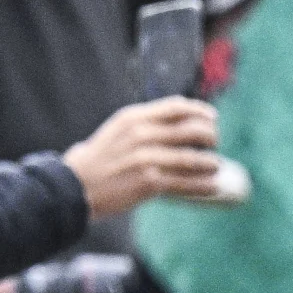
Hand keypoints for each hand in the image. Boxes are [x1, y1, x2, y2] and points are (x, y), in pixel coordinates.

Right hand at [64, 97, 224, 214]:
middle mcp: (141, 134)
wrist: (76, 186)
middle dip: (209, 136)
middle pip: (189, 130)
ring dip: (210, 162)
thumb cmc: (99, 160)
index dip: (199, 111)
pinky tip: (212, 186)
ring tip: (216, 165)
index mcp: (134, 117)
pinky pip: (185, 183)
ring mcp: (146, 158)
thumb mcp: (118, 130)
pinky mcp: (150, 182)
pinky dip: (203, 185)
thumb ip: (144, 124)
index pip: (176, 107)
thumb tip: (176, 124)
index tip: (212, 117)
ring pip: (191, 157)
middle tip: (214, 143)